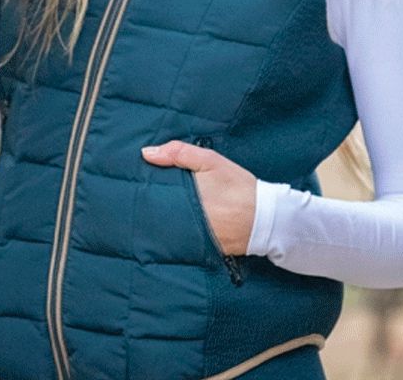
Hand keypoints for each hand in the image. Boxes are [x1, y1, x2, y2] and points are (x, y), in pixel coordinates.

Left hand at [141, 140, 256, 255]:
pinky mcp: (201, 249)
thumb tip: (146, 153)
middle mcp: (185, 220)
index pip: (152, 196)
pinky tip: (171, 227)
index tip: (135, 185)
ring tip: (150, 212)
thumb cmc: (238, 186)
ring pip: (165, 228)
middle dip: (148, 206)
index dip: (142, 190)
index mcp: (185, 196)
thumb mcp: (211, 161)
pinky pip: (180, 241)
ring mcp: (192, 236)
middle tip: (137, 199)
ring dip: (159, 220)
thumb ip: (179, 153)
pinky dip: (175, 233)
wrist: (267, 217)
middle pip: (156, 213)